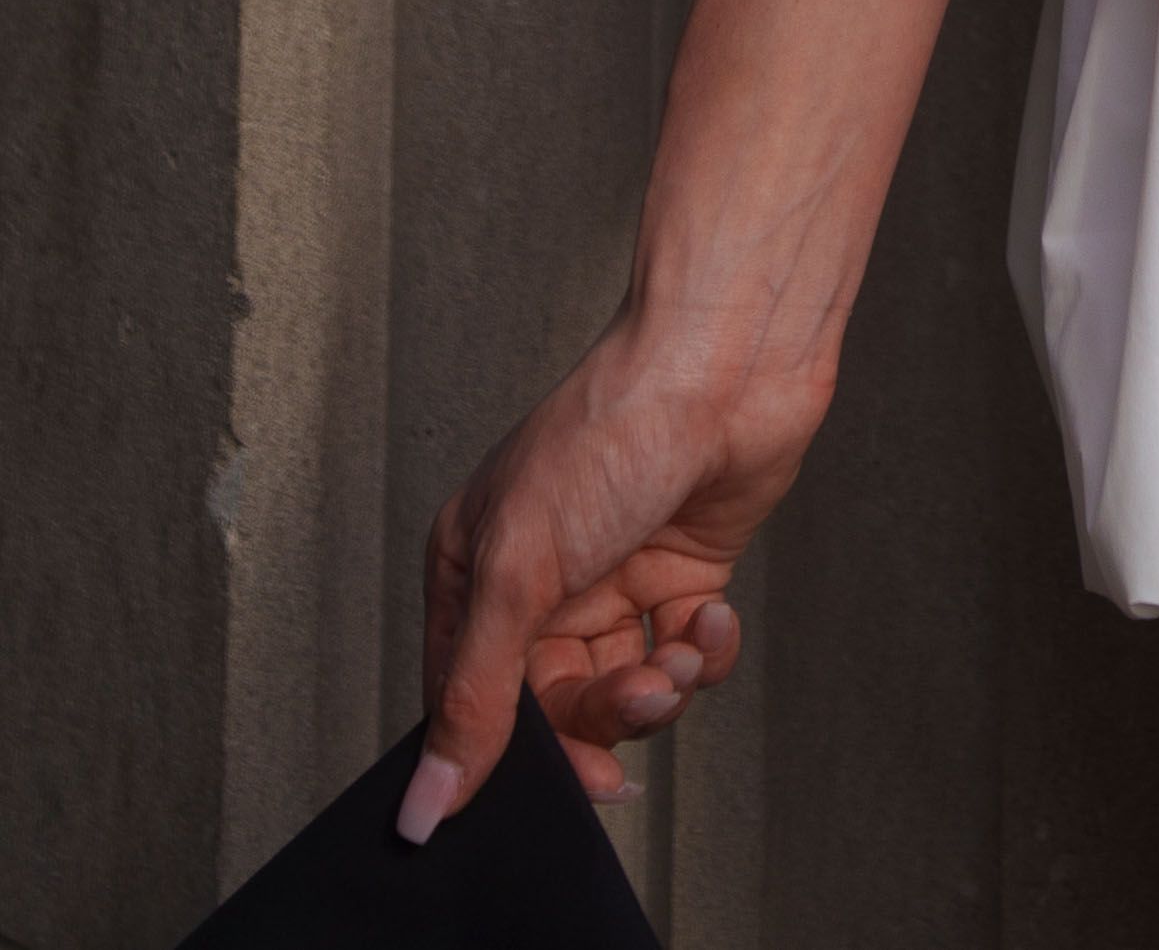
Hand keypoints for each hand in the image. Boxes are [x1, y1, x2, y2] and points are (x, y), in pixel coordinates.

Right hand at [403, 318, 826, 829]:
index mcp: (475, 571)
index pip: (470, 702)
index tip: (554, 787)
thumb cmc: (610, 426)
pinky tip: (710, 616)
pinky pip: (684, 656)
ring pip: (625, 688)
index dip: (509, 753)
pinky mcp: (682, 573)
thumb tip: (428, 800)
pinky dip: (704, 651)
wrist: (727, 361)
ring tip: (676, 651)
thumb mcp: (518, 571)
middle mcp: (542, 580)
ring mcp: (615, 576)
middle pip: (556, 705)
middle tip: (636, 697)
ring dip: (659, 687)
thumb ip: (475, 695)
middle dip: (605, 715)